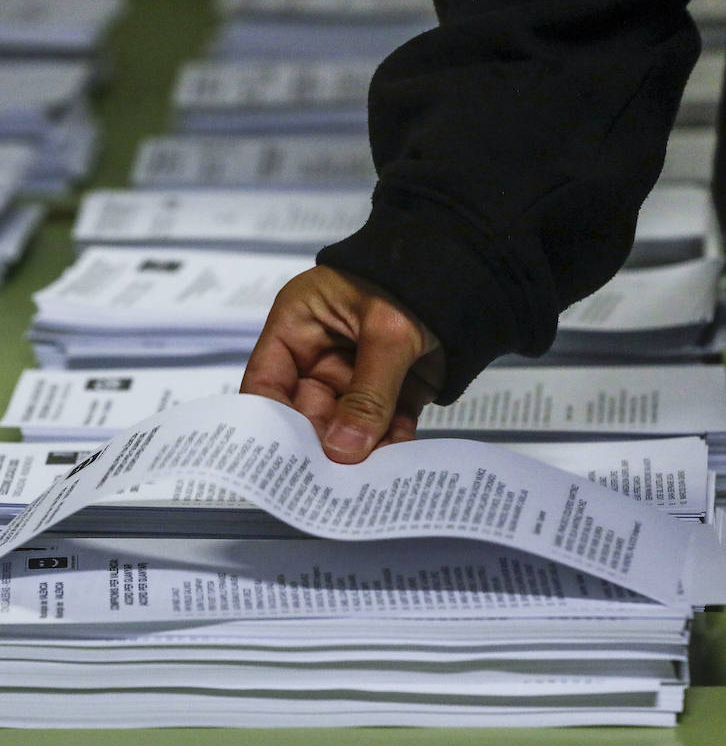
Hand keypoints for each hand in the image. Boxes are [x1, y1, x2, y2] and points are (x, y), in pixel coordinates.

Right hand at [240, 264, 444, 463]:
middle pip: (305, 412)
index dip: (268, 421)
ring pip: (346, 425)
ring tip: (367, 477)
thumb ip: (366, 396)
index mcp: (298, 325)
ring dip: (358, 450)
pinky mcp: (391, 390)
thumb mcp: (387, 332)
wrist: (478, 265)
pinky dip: (390, 444)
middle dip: (319, 443)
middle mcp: (319, 353)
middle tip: (329, 479)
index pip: (267, 381)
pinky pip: (383, 426)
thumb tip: (343, 452)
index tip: (279, 460)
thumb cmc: (417, 276)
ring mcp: (355, 374)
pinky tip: (397, 461)